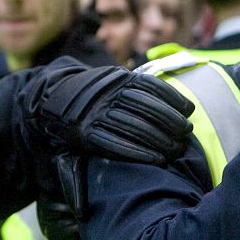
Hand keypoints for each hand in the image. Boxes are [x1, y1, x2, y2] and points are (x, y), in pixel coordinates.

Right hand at [22, 59, 194, 164]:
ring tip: (176, 150)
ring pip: (134, 127)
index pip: (152, 86)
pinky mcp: (83, 134)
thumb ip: (144, 90)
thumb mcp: (117, 82)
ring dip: (159, 140)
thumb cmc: (96, 95)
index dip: (173, 98)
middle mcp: (107, 94)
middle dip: (170, 121)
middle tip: (186, 134)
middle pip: (147, 108)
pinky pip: (114, 145)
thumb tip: (187, 106)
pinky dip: (137, 153)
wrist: (50, 99)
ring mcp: (94, 114)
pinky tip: (156, 160)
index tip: (190, 110)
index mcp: (118, 79)